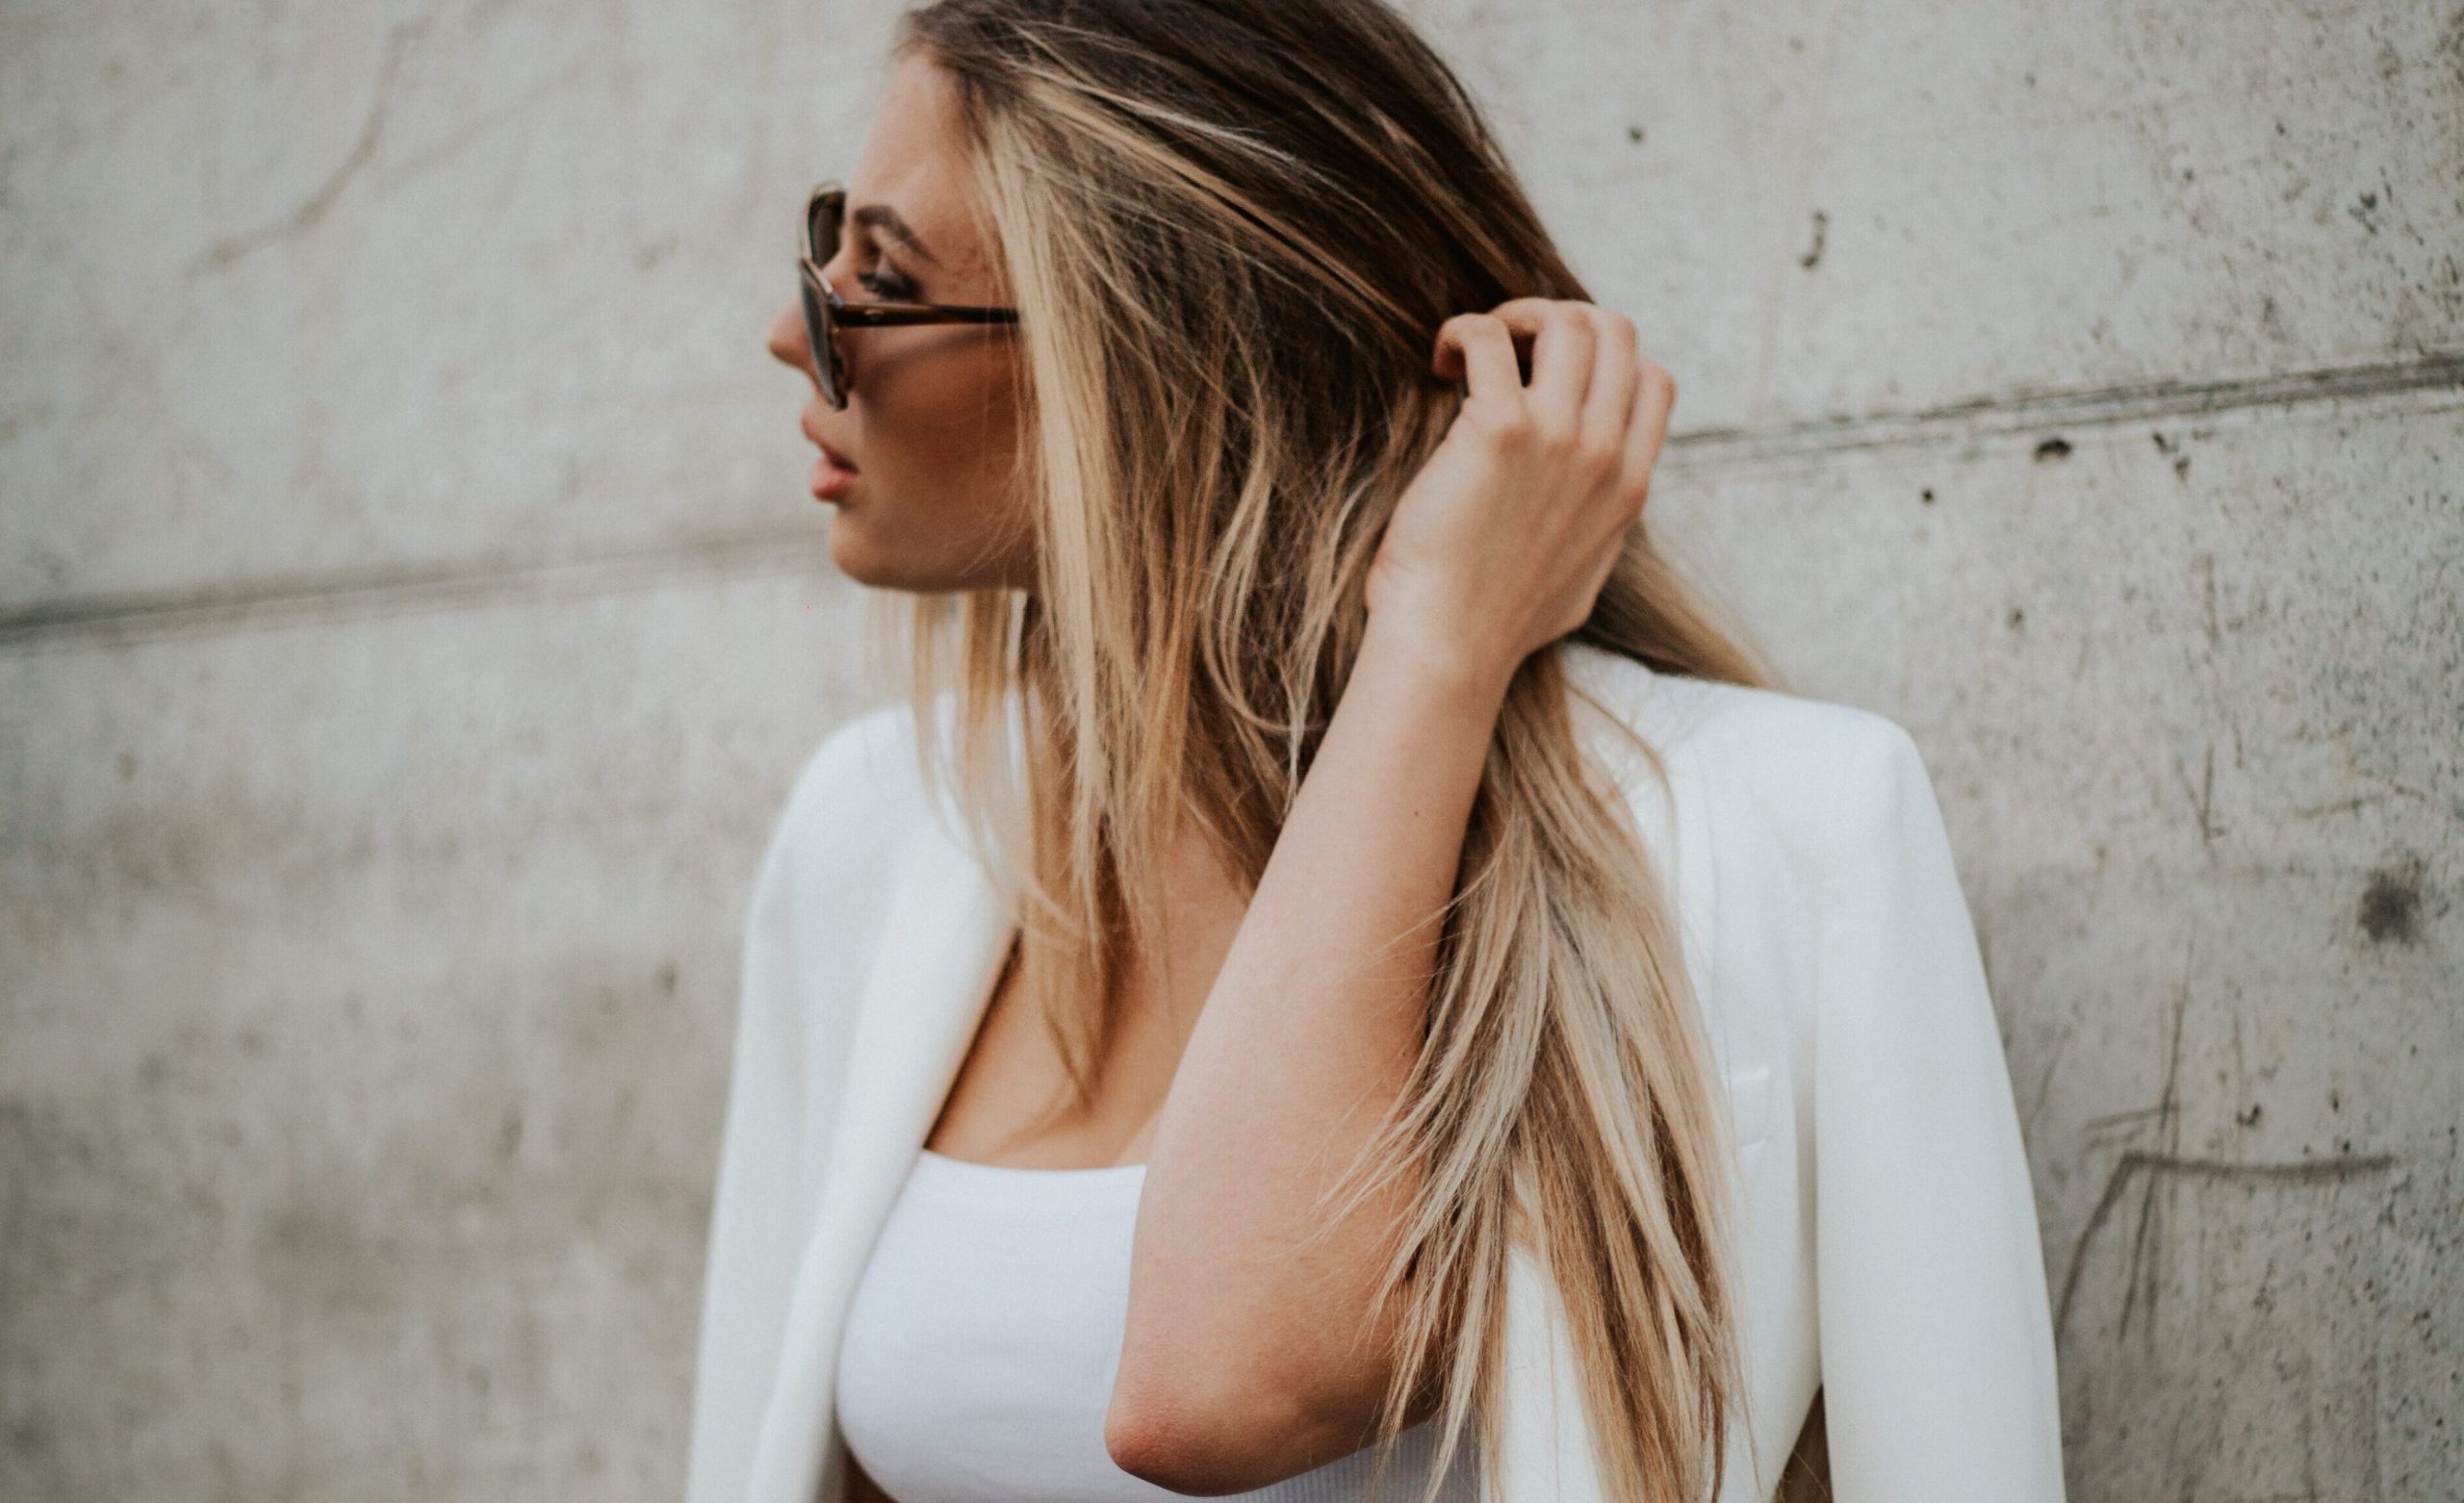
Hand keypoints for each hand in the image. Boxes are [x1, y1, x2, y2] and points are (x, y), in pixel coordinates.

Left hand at [1363, 297, 1673, 688]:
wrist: (1450, 646)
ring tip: (1473, 352)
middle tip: (1507, 349)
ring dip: (1514, 317)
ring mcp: (1559, 438)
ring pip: (1567, 321)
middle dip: (1559, 320)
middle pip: (1615, 332)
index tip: (1549, 378)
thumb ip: (1601, 528)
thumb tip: (1599, 508)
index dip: (1605, 360)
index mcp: (1629, 486)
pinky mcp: (1500, 430)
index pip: (1653, 380)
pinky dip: (1463, 332)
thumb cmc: (1497, 622)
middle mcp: (1604, 454)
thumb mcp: (1584, 577)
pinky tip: (1441, 361)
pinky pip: (1490, 337)